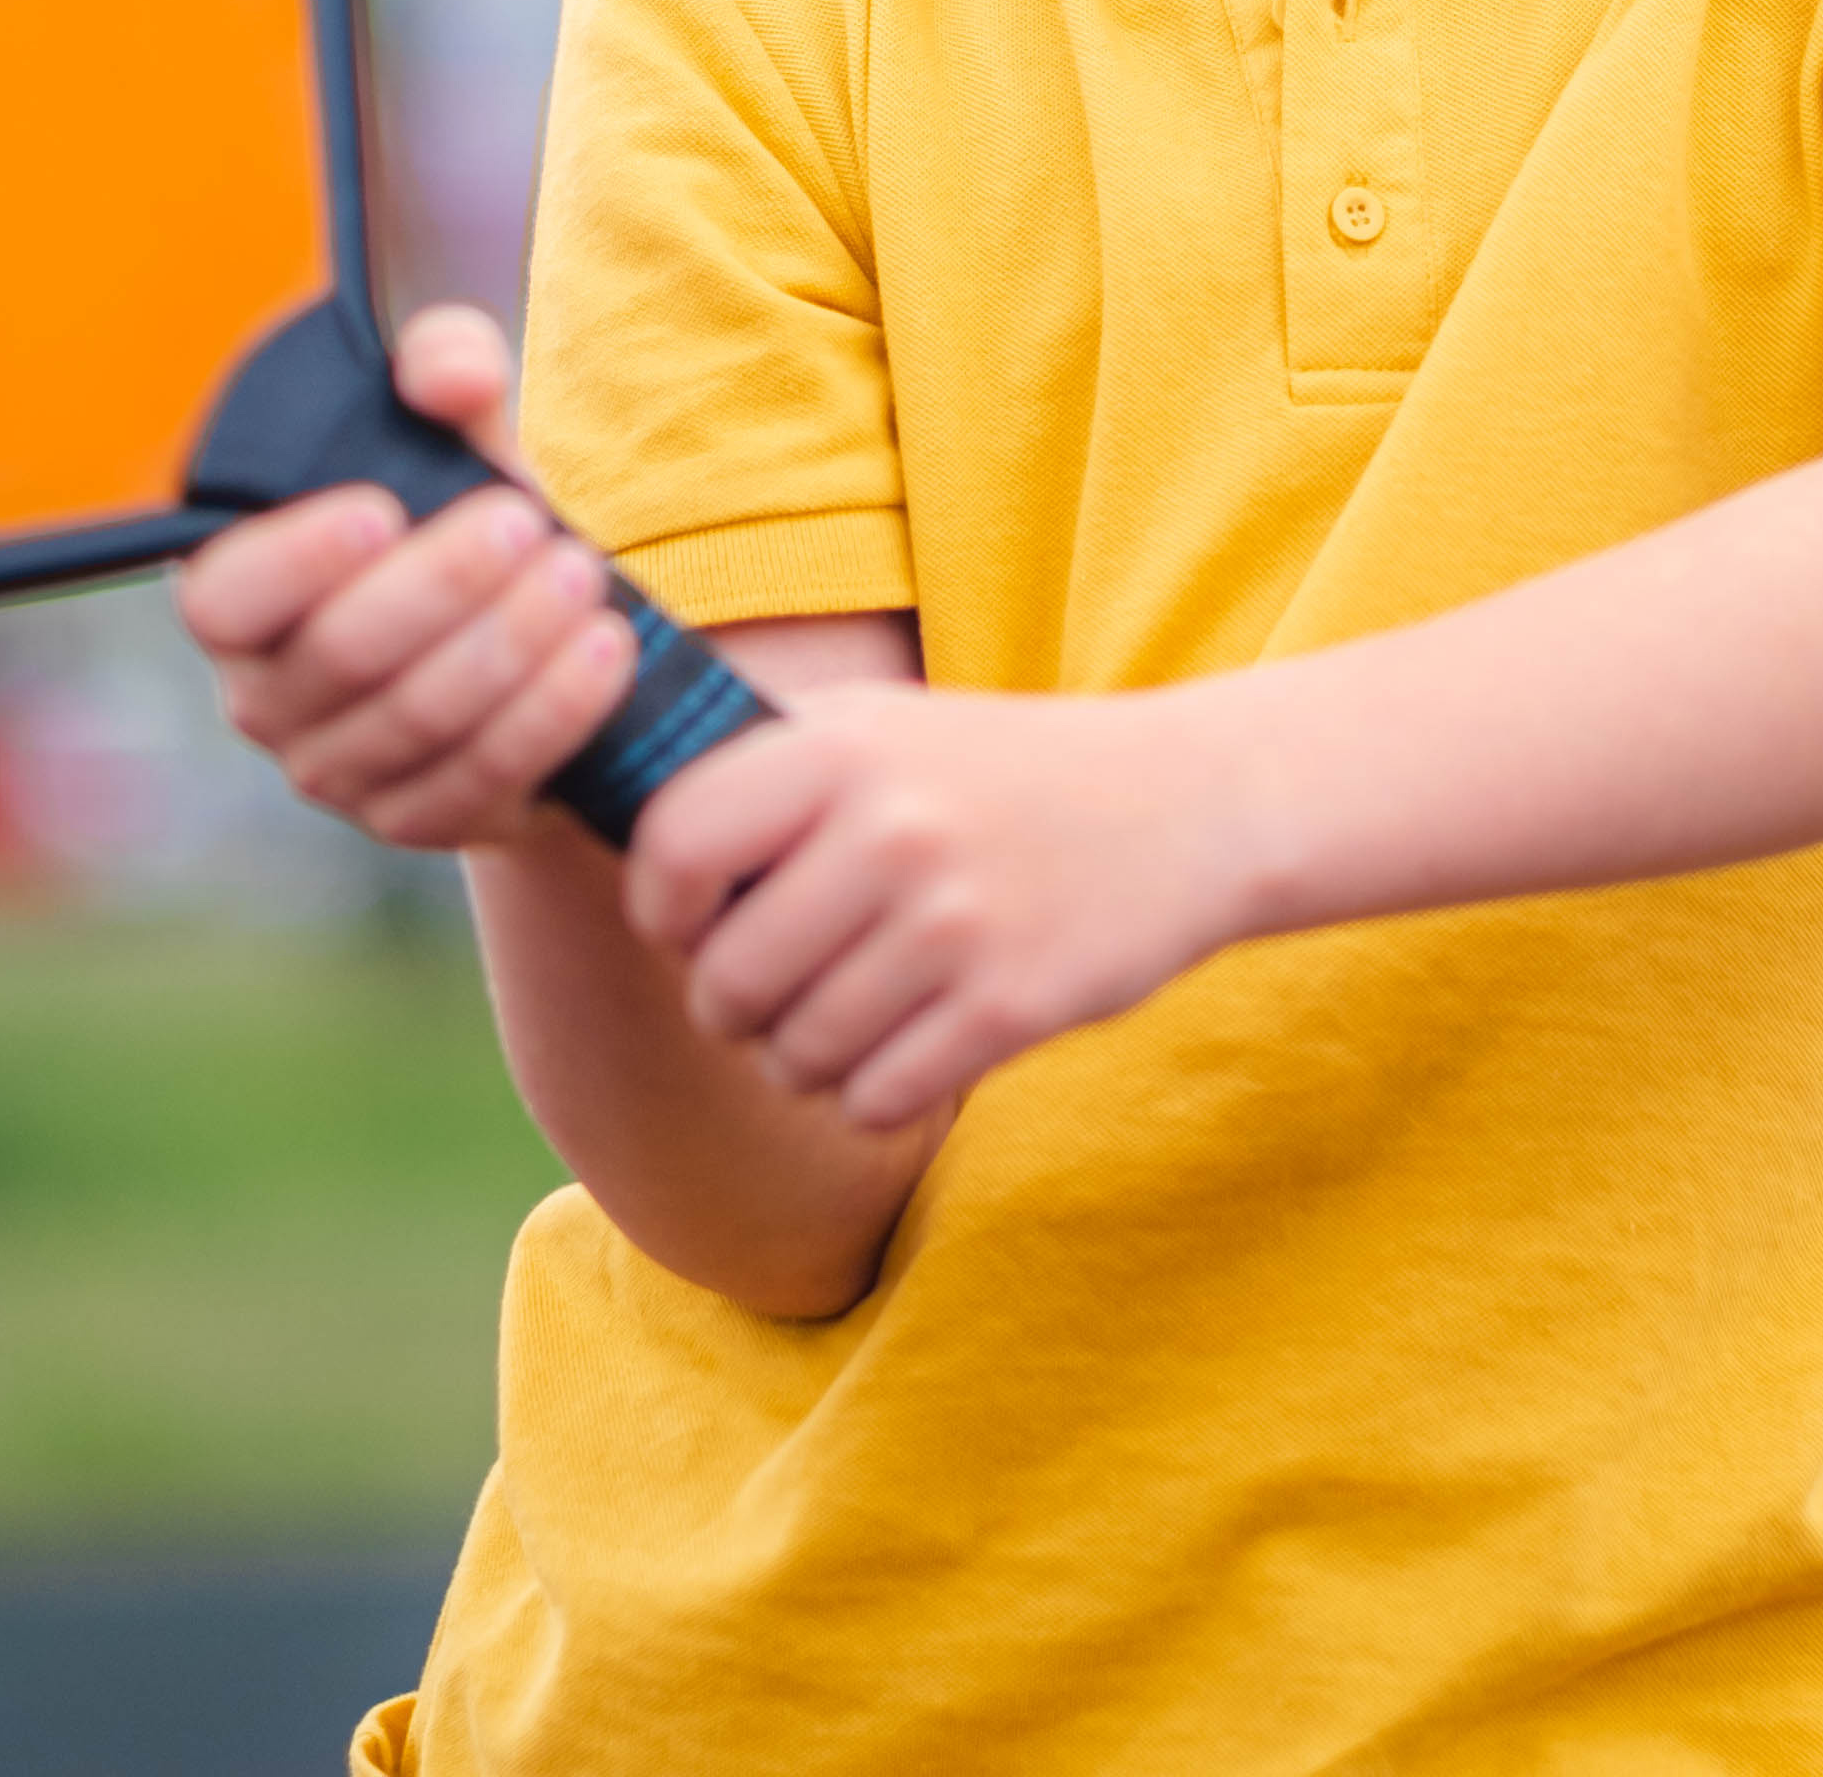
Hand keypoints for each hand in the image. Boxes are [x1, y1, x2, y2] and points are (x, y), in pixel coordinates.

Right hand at [167, 305, 635, 852]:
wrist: (523, 617)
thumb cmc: (458, 506)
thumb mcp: (453, 425)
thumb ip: (444, 367)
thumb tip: (448, 375)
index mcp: (240, 595)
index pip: (225, 595)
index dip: (294, 558)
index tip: (381, 507)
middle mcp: (268, 694)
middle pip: (341, 655)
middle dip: (441, 586)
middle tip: (524, 521)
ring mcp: (338, 770)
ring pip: (417, 721)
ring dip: (509, 644)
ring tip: (581, 574)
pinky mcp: (417, 818)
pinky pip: (480, 778)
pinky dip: (551, 713)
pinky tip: (605, 650)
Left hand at [624, 682, 1264, 1131]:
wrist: (1193, 804)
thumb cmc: (1007, 772)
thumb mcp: (887, 726)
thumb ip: (768, 768)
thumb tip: (628, 835)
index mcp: (844, 749)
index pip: (675, 845)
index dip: (661, 906)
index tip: (692, 921)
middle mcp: (892, 831)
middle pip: (726, 978)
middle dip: (732, 1007)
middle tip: (772, 991)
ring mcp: (953, 923)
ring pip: (796, 1053)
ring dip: (803, 1058)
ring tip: (847, 1013)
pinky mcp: (1008, 1006)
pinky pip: (873, 1096)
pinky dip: (872, 1091)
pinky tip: (907, 1044)